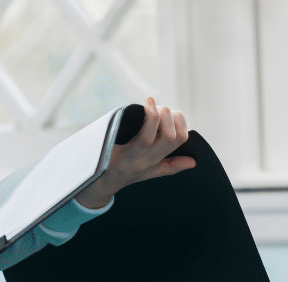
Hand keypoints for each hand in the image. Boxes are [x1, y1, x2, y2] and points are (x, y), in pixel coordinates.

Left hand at [74, 97, 196, 208]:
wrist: (94, 186)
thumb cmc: (124, 175)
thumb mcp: (150, 172)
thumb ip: (171, 166)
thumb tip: (193, 161)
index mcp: (154, 162)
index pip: (178, 140)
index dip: (181, 122)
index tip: (172, 113)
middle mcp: (143, 161)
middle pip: (168, 136)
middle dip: (168, 114)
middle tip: (160, 107)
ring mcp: (126, 158)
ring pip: (147, 135)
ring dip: (152, 113)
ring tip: (150, 102)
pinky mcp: (109, 152)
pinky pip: (124, 134)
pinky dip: (133, 120)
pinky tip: (135, 110)